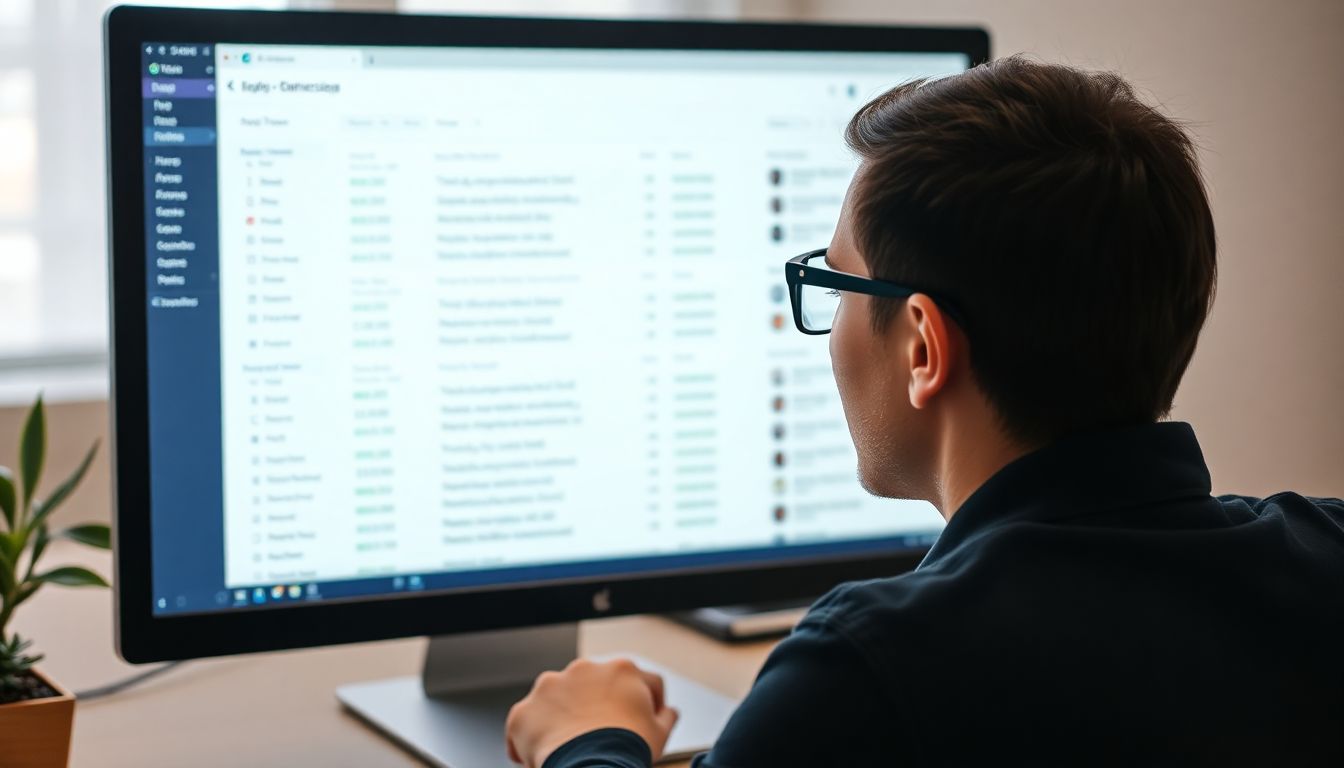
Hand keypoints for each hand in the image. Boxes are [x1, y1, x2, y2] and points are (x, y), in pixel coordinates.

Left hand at [505, 657, 679, 767]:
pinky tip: (541, 758)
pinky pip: (527, 724)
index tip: (637, 723)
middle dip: (595, 709)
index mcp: (621, 669)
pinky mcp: (524, 711)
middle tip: (601, 739)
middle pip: (592, 689)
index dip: (641, 704)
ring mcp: (550, 687)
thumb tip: (669, 713)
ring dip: (563, 718)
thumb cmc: (627, 749)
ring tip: (571, 748)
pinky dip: (533, 738)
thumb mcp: (660, 733)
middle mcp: (583, 668)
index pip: (637, 681)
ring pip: (557, 701)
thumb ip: (666, 716)